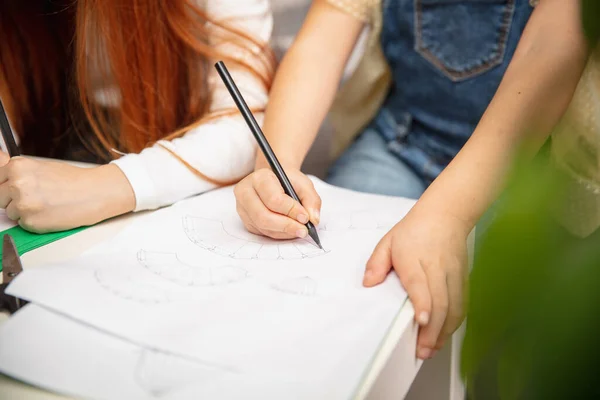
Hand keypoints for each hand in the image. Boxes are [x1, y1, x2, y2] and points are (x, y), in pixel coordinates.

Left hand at [0, 153, 134, 232]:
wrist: (95, 192)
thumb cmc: (72, 181)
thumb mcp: (40, 168)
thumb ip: (17, 172)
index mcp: (18, 166)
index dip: (7, 186)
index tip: (18, 189)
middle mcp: (17, 183)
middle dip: (13, 199)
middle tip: (37, 197)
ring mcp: (23, 204)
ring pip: (10, 212)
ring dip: (24, 211)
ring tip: (46, 204)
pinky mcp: (30, 222)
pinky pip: (22, 224)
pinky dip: (34, 222)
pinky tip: (50, 213)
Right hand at [234, 168, 320, 238]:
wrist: (275, 181)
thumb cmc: (288, 181)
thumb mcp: (303, 184)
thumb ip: (311, 200)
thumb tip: (313, 219)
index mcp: (259, 178)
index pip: (273, 199)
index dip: (291, 210)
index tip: (305, 217)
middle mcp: (245, 192)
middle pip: (263, 216)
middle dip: (286, 226)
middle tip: (303, 230)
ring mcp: (243, 208)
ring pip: (262, 227)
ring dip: (284, 232)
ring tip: (299, 230)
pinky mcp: (246, 220)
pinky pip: (262, 232)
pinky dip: (279, 234)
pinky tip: (289, 230)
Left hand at [364, 208, 468, 359]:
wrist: (446, 216)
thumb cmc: (415, 230)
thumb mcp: (388, 241)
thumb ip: (376, 263)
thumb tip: (368, 283)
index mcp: (416, 260)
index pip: (422, 284)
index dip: (423, 304)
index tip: (421, 320)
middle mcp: (438, 269)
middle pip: (441, 302)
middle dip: (433, 330)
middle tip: (422, 350)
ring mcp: (453, 276)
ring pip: (454, 307)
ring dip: (444, 331)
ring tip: (431, 349)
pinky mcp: (462, 280)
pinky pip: (461, 305)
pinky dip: (453, 323)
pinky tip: (443, 335)